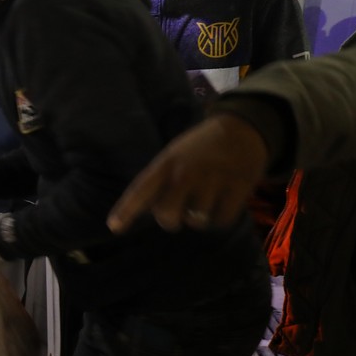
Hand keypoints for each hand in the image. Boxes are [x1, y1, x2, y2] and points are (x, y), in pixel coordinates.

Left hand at [108, 113, 269, 232]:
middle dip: (170, 220)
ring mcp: (212, 179)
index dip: (127, 209)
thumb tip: (146, 212)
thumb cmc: (199, 149)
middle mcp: (186, 172)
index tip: (114, 227)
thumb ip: (159, 182)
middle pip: (168, 216)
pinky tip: (223, 200)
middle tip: (180, 210)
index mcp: (166, 163)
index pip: (141, 189)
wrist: (241, 129)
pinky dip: (221, 217)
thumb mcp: (173, 156)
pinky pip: (221, 221)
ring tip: (206, 198)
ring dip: (200, 217)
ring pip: (196, 221)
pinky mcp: (238, 186)